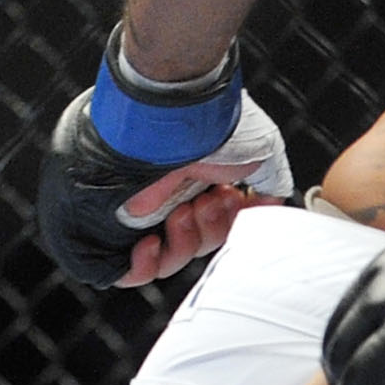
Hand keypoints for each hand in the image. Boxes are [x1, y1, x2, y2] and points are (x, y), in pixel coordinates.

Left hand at [38, 66, 294, 287]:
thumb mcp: (263, 153)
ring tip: (187, 209)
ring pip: (169, 256)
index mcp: (201, 184)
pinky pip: (126, 268)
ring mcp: (142, 211)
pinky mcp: (114, 224)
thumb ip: (269, 185)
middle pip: (196, 244)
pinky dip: (145, 266)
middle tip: (211, 201)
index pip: (215, 226)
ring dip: (187, 241)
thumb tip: (269, 206)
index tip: (235, 201)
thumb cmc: (216, 128)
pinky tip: (153, 243)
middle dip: (211, 229)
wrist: (173, 116)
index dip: (230, 224)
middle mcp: (171, 196)